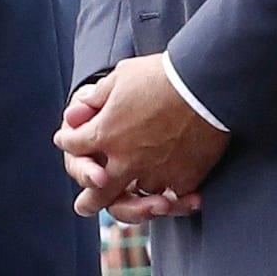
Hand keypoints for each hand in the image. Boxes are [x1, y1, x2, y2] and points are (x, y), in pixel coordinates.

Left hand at [62, 77, 198, 226]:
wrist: (208, 82)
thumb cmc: (164, 75)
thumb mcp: (122, 76)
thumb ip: (96, 98)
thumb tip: (77, 112)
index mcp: (104, 134)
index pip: (72, 145)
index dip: (68, 139)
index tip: (70, 137)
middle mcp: (125, 161)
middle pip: (95, 195)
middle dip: (88, 199)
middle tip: (88, 201)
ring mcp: (155, 173)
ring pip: (136, 195)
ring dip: (136, 190)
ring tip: (141, 190)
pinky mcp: (184, 178)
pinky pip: (174, 195)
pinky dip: (175, 193)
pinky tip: (176, 192)